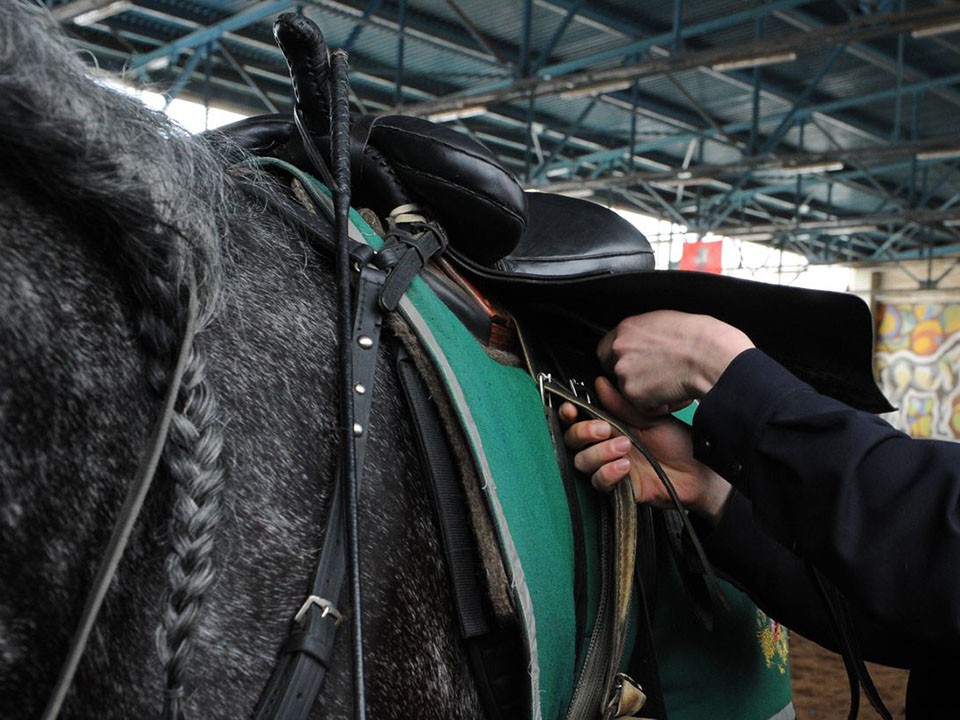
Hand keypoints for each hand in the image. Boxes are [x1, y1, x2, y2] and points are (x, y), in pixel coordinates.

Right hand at [560, 377, 732, 523]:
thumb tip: (600, 384)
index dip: (570, 415)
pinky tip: (626, 466)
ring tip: (624, 446)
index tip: (572, 410)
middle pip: (573, 441)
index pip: (579, 420)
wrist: (698, 472)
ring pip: (582, 462)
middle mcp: (607, 446)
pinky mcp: (619, 488)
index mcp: (612, 425)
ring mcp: (611, 466)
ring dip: (599, 452)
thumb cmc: (679, 444)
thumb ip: (623, 404)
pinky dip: (608, 472)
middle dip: (583, 432)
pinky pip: (599, 482)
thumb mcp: (651, 418)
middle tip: (604, 428)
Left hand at [597, 310, 753, 413]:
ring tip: (674, 381)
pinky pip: (643, 407)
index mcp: (627, 328)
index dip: (621, 359)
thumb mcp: (665, 322)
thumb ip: (644, 334)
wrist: (712, 356)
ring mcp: (624, 372)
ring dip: (648, 392)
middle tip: (657, 376)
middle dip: (632, 377)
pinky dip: (659, 406)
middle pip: (614, 370)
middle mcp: (619, 348)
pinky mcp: (634, 394)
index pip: (607, 349)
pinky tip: (676, 392)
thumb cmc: (700, 337)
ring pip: (629, 390)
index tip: (635, 364)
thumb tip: (642, 341)